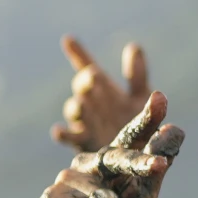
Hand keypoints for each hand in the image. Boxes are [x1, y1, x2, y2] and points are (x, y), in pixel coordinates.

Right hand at [37, 90, 183, 197]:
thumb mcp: (143, 194)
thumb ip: (158, 163)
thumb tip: (175, 128)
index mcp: (111, 158)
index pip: (131, 136)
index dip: (146, 118)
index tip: (160, 97)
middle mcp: (87, 163)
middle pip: (119, 157)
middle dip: (141, 164)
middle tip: (161, 167)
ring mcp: (66, 179)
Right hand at [51, 36, 150, 152]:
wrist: (133, 158)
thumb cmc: (137, 125)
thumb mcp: (139, 96)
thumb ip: (136, 74)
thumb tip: (133, 46)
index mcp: (104, 89)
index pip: (87, 66)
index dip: (78, 53)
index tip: (68, 39)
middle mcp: (91, 103)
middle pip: (82, 86)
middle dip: (86, 80)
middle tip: (94, 76)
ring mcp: (85, 122)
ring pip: (75, 108)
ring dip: (78, 104)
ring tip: (84, 103)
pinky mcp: (83, 143)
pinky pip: (69, 136)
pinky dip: (63, 133)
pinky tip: (58, 131)